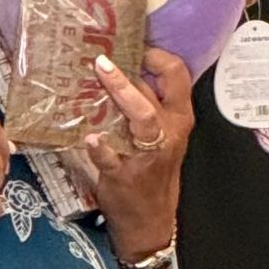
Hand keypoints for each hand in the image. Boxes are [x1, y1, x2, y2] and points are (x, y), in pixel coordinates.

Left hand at [83, 50, 193, 260]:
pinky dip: (100, 148)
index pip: (178, 76)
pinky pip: (112, 157)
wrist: (149, 222)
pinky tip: (90, 138)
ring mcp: (148, 154)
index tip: (135, 46)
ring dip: (122, 93)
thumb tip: (117, 70)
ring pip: (143, 117)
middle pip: (156, 92)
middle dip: (129, 70)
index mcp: (178, 120)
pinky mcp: (125, 175)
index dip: (158, 56)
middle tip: (102, 55)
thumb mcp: (161, 139)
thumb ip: (147, 107)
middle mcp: (168, 133)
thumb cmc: (152, 174)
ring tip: (101, 72)